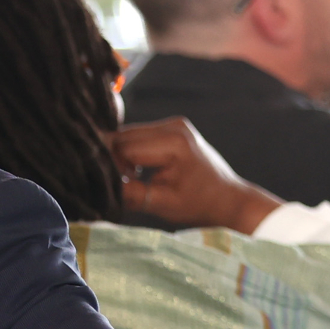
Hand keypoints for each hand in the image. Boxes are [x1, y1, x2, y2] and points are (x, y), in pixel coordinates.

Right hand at [110, 117, 281, 233]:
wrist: (228, 199)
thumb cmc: (199, 204)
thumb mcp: (162, 204)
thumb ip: (130, 193)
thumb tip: (101, 185)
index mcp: (173, 142)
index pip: (124, 148)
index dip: (112, 168)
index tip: (113, 187)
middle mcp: (173, 125)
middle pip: (124, 137)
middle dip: (114, 160)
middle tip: (119, 184)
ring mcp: (173, 124)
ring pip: (128, 135)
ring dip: (122, 156)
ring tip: (132, 179)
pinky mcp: (171, 128)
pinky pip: (139, 137)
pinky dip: (132, 153)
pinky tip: (139, 171)